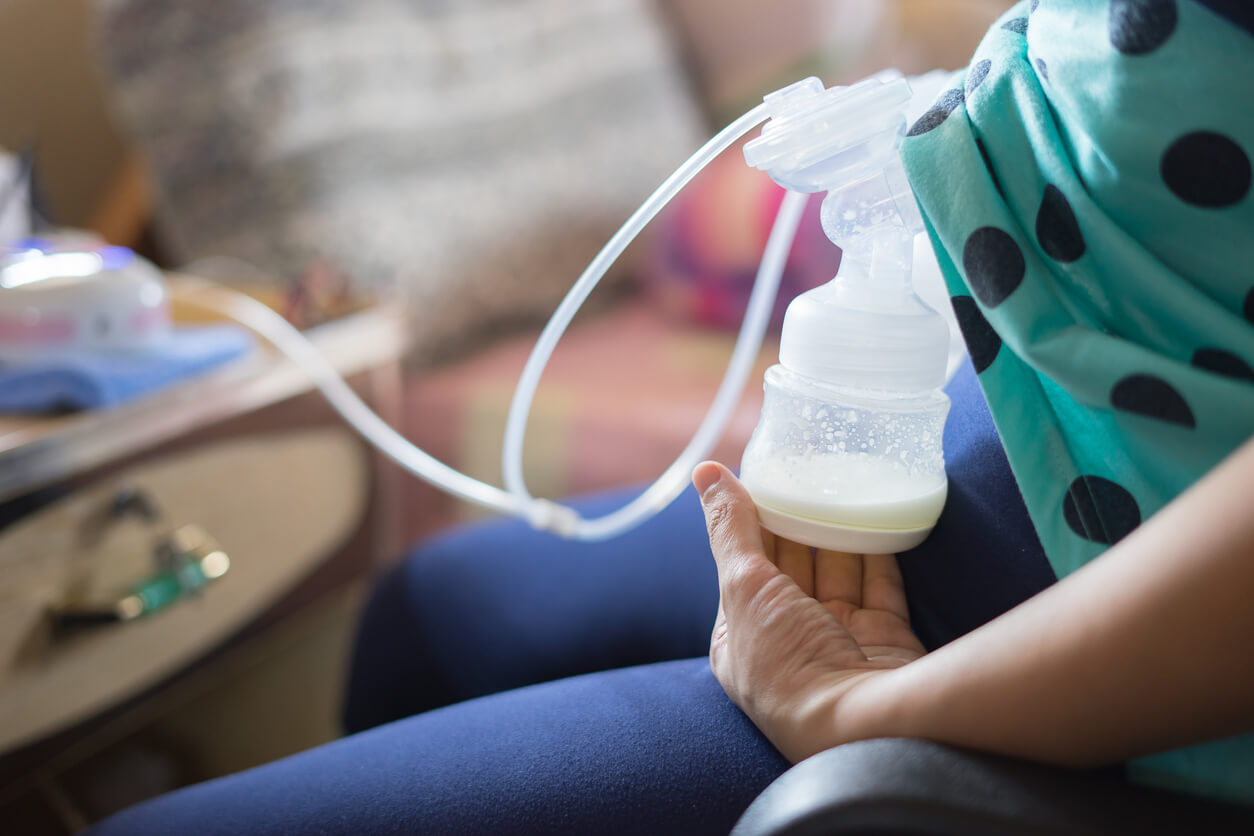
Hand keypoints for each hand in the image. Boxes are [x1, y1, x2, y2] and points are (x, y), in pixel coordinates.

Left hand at [693, 461, 924, 761]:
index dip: (751, 523)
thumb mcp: (743, 587)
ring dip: (838, 532)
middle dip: (798, 523)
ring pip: (837, 572)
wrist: (865, 727)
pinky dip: (880, 551)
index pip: (743, 567)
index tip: (766, 477)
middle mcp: (788, 643)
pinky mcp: (884, 640)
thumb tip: (705, 471)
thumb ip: (728, 528)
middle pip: (792, 567)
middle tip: (809, 470)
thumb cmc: (790, 665)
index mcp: (741, 640)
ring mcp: (838, 643)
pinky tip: (878, 515)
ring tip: (843, 482)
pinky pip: (881, 584)